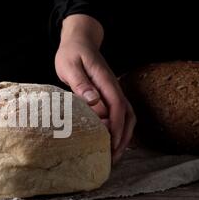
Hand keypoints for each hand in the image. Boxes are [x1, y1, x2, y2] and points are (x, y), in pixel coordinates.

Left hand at [55, 15, 135, 162]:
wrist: (81, 40)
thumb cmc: (72, 53)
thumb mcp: (71, 66)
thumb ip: (81, 83)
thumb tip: (94, 102)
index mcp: (106, 81)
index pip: (117, 107)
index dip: (116, 127)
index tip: (111, 145)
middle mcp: (114, 88)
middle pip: (127, 116)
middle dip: (123, 138)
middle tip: (113, 159)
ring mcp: (114, 91)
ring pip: (127, 117)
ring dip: (123, 136)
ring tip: (114, 155)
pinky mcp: (109, 94)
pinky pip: (120, 114)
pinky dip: (120, 130)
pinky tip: (113, 142)